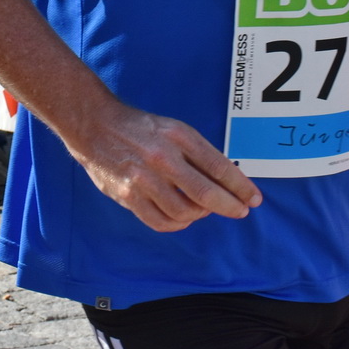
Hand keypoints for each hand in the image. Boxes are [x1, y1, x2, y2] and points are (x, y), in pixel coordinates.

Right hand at [67, 101, 261, 232]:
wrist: (95, 125)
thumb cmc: (140, 128)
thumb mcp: (173, 129)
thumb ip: (197, 154)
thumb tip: (227, 181)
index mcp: (178, 136)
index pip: (218, 167)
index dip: (240, 186)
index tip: (253, 198)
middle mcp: (162, 157)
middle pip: (206, 193)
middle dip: (229, 206)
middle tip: (240, 211)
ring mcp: (143, 178)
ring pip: (184, 212)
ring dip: (199, 215)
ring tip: (202, 209)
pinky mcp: (127, 195)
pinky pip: (160, 221)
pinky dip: (176, 224)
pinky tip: (181, 218)